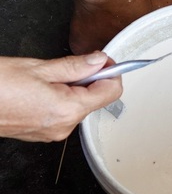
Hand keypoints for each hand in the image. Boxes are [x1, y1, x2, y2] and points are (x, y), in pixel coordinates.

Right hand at [0, 52, 121, 141]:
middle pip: (96, 99)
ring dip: (74, 88)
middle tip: (72, 64)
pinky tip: (41, 88)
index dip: (112, 72)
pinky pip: (63, 113)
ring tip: (48, 77)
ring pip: (79, 105)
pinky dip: (61, 98)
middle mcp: (62, 126)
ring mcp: (51, 132)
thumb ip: (75, 66)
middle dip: (90, 79)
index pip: (111, 92)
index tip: (104, 60)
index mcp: (67, 109)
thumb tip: (99, 60)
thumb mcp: (39, 68)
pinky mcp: (40, 133)